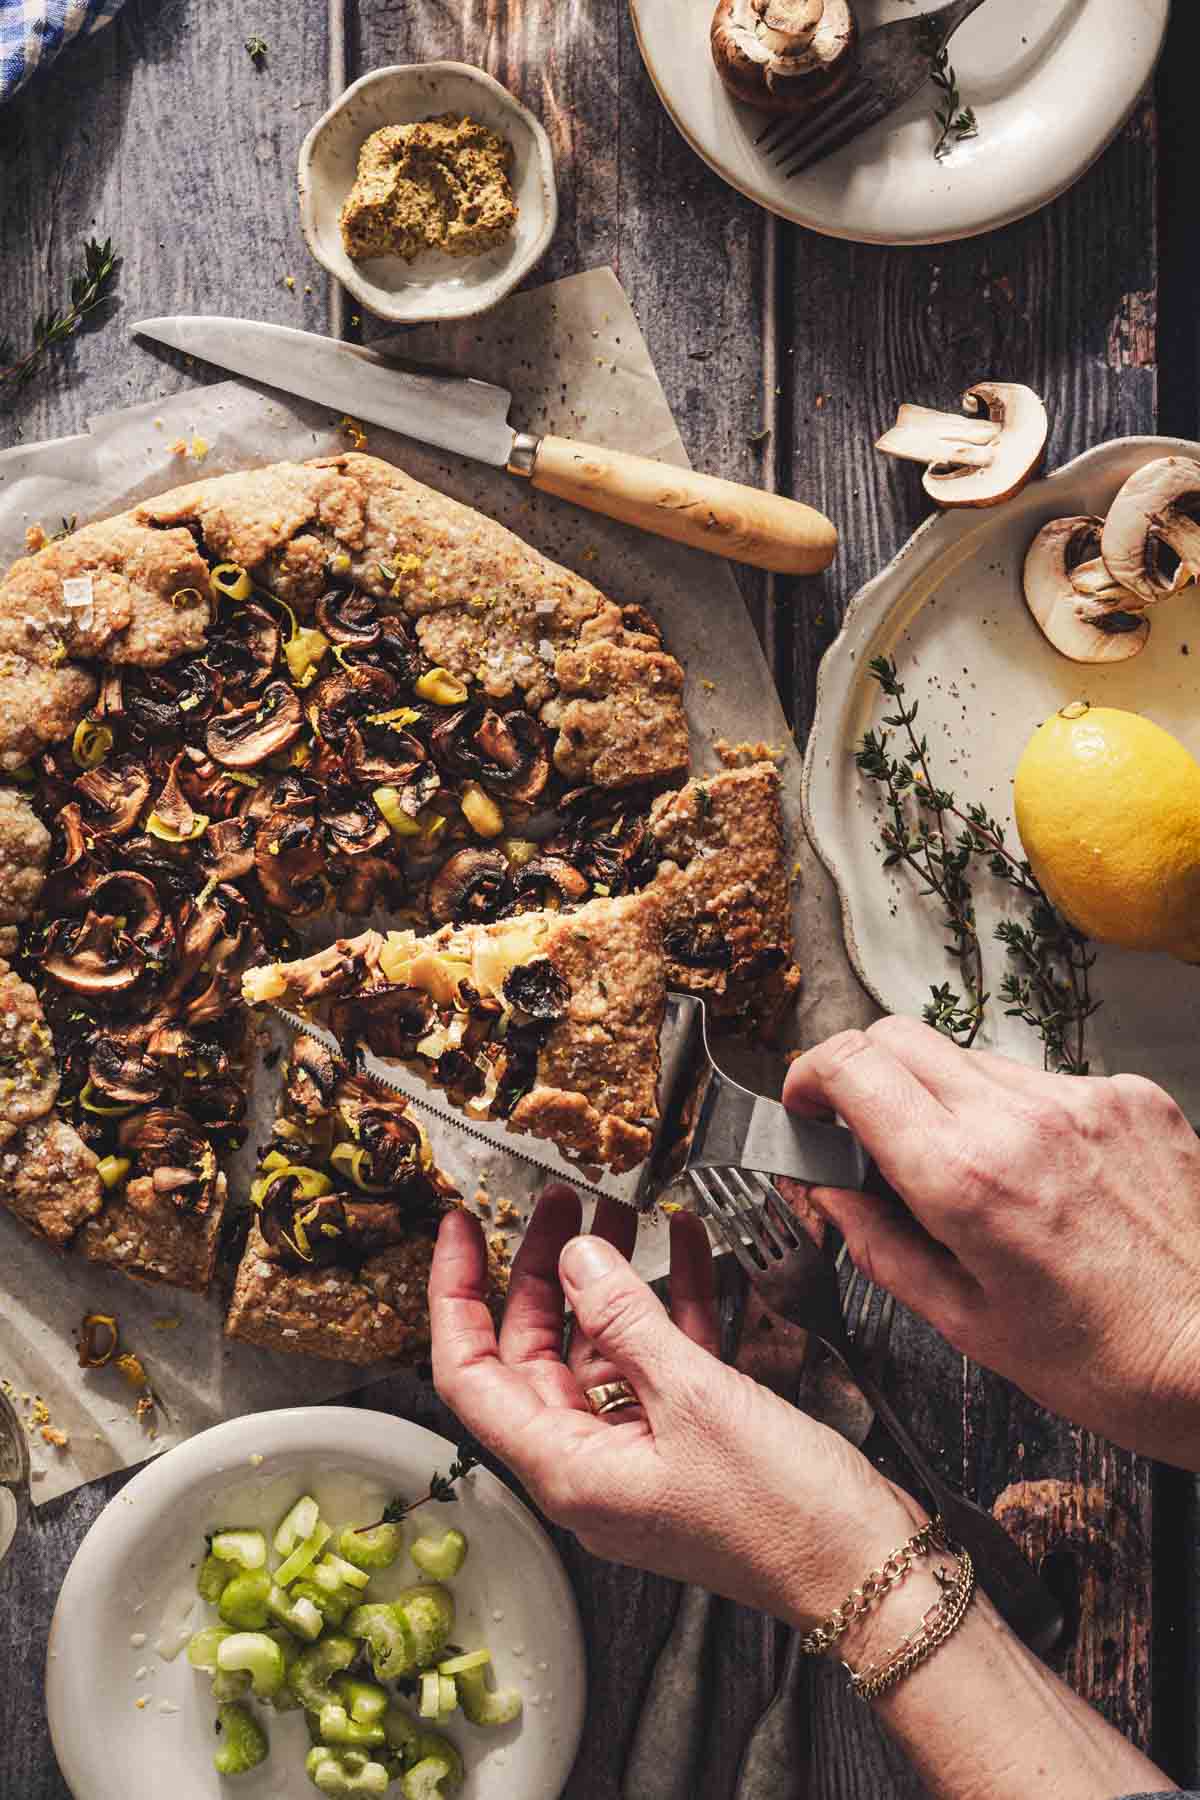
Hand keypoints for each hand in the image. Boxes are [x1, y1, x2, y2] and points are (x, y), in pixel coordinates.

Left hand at [430, 1186, 918, 1624]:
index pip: (470, 1373)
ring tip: (622, 1209)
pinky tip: (686, 1249)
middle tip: (562, 1201)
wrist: (869, 1572)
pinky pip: (661, 1361)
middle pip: (535, 1351)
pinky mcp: (691, 1444)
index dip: (455, 1294)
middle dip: (545, 1270)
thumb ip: (627, 1320)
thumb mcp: (693, 1398)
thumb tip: (578, 1260)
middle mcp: (591, 1465)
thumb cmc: (783, 1517)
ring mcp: (640, 1455)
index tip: (460, 1229)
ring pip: (602, 1349)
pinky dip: (670, 1302)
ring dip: (612, 1278)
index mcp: (566, 1468)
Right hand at [784, 1016, 1199, 1466]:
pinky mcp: (1129, 1095)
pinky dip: (1016, 1114)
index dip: (810, 1077)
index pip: (853, 1067)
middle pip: (899, 1035)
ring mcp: (1082, 1099)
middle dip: (863, 1075)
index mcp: (967, 1178)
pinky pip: (1040, 1081)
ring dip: (943, 1098)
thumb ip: (877, 1241)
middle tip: (863, 1132)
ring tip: (967, 1175)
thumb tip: (829, 1190)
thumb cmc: (1107, 1362)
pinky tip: (1040, 1178)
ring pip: (968, 1057)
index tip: (806, 1107)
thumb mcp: (963, 1322)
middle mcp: (1022, 1119)